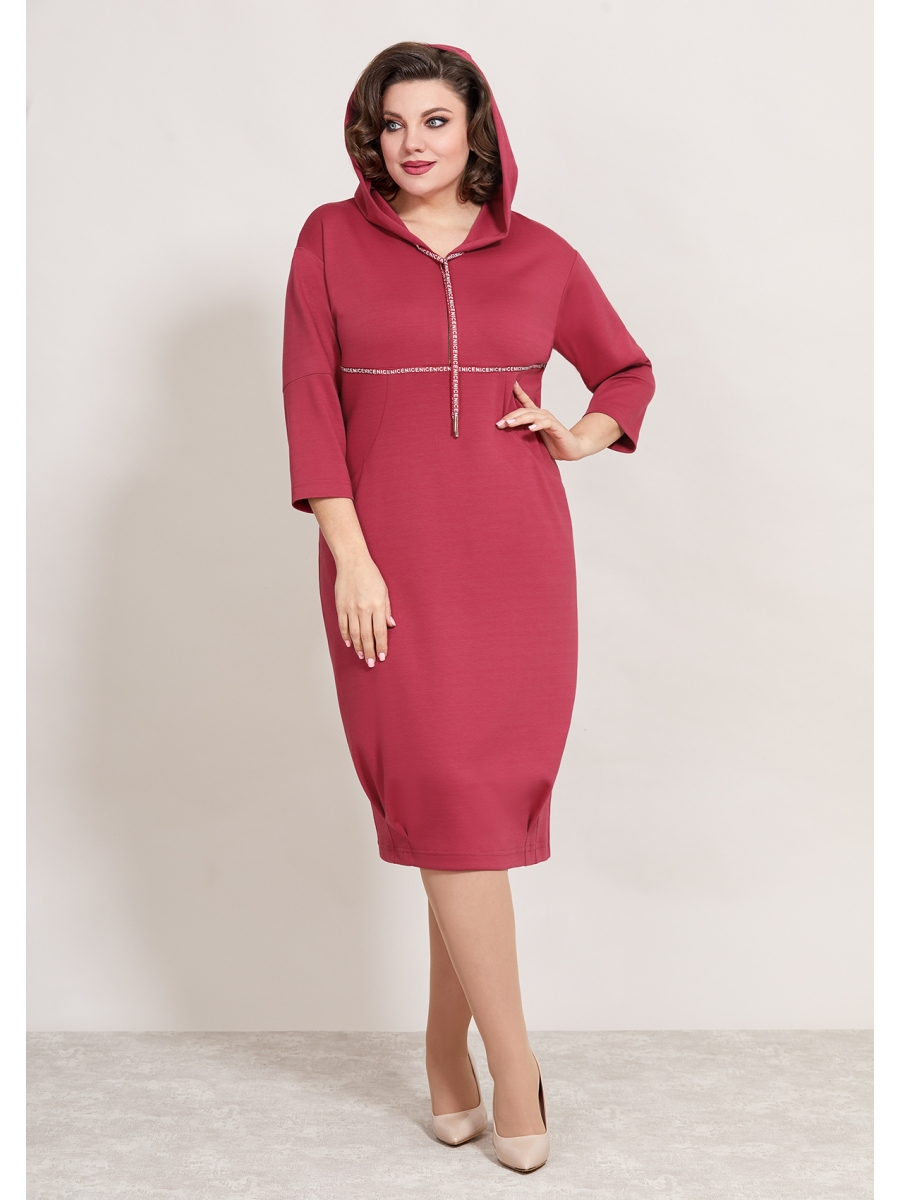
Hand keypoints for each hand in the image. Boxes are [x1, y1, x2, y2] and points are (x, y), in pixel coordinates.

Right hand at [334, 555, 394, 667]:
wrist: (352, 562)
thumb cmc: (371, 574)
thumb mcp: (384, 590)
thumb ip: (387, 609)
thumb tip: (390, 626)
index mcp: (377, 605)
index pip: (380, 631)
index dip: (381, 646)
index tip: (382, 657)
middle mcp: (363, 608)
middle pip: (366, 636)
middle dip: (370, 651)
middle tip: (371, 663)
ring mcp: (350, 608)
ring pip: (354, 634)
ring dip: (358, 647)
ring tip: (362, 656)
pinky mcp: (340, 606)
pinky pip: (343, 626)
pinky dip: (346, 636)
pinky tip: (350, 644)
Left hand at [496, 382, 622, 460]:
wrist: (571, 449)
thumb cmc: (552, 443)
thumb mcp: (534, 437)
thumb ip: (523, 432)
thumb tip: (506, 432)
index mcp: (537, 415)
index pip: (526, 401)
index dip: (519, 392)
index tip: (510, 384)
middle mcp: (543, 414)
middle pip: (524, 411)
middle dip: (510, 416)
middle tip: (499, 422)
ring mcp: (549, 420)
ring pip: (532, 415)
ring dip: (520, 419)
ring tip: (509, 424)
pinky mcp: (556, 428)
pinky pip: (546, 423)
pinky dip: (538, 425)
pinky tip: (531, 428)